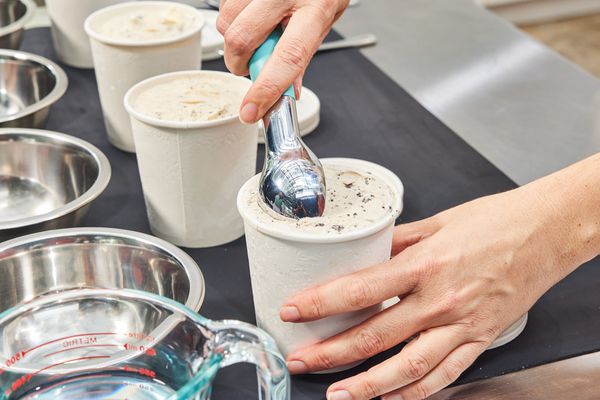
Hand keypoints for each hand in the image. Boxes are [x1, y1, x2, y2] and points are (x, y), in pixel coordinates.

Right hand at [217, 0, 348, 122]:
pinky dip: (232, 16)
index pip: (288, 57)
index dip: (266, 89)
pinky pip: (223, 3)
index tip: (251, 110)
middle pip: (241, 39)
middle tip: (250, 65)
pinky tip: (252, 11)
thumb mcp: (324, 19)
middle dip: (238, 63)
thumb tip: (286, 90)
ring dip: (234, 37)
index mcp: (316, 8)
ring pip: (226, 21)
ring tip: (256, 29)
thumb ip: (302, 54)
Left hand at [279, 157, 599, 399]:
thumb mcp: (438, 222)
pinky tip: (391, 399)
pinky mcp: (480, 339)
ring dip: (367, 386)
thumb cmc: (497, 221)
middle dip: (330, 353)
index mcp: (425, 265)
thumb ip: (397, 241)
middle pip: (374, 336)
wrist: (548, 232)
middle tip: (300, 359)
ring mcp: (461, 325)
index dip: (320, 303)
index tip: (294, 310)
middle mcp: (441, 300)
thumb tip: (365, 252)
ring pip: (406, 367)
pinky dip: (415, 392)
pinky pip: (445, 375)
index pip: (359, 290)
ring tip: (336, 394)